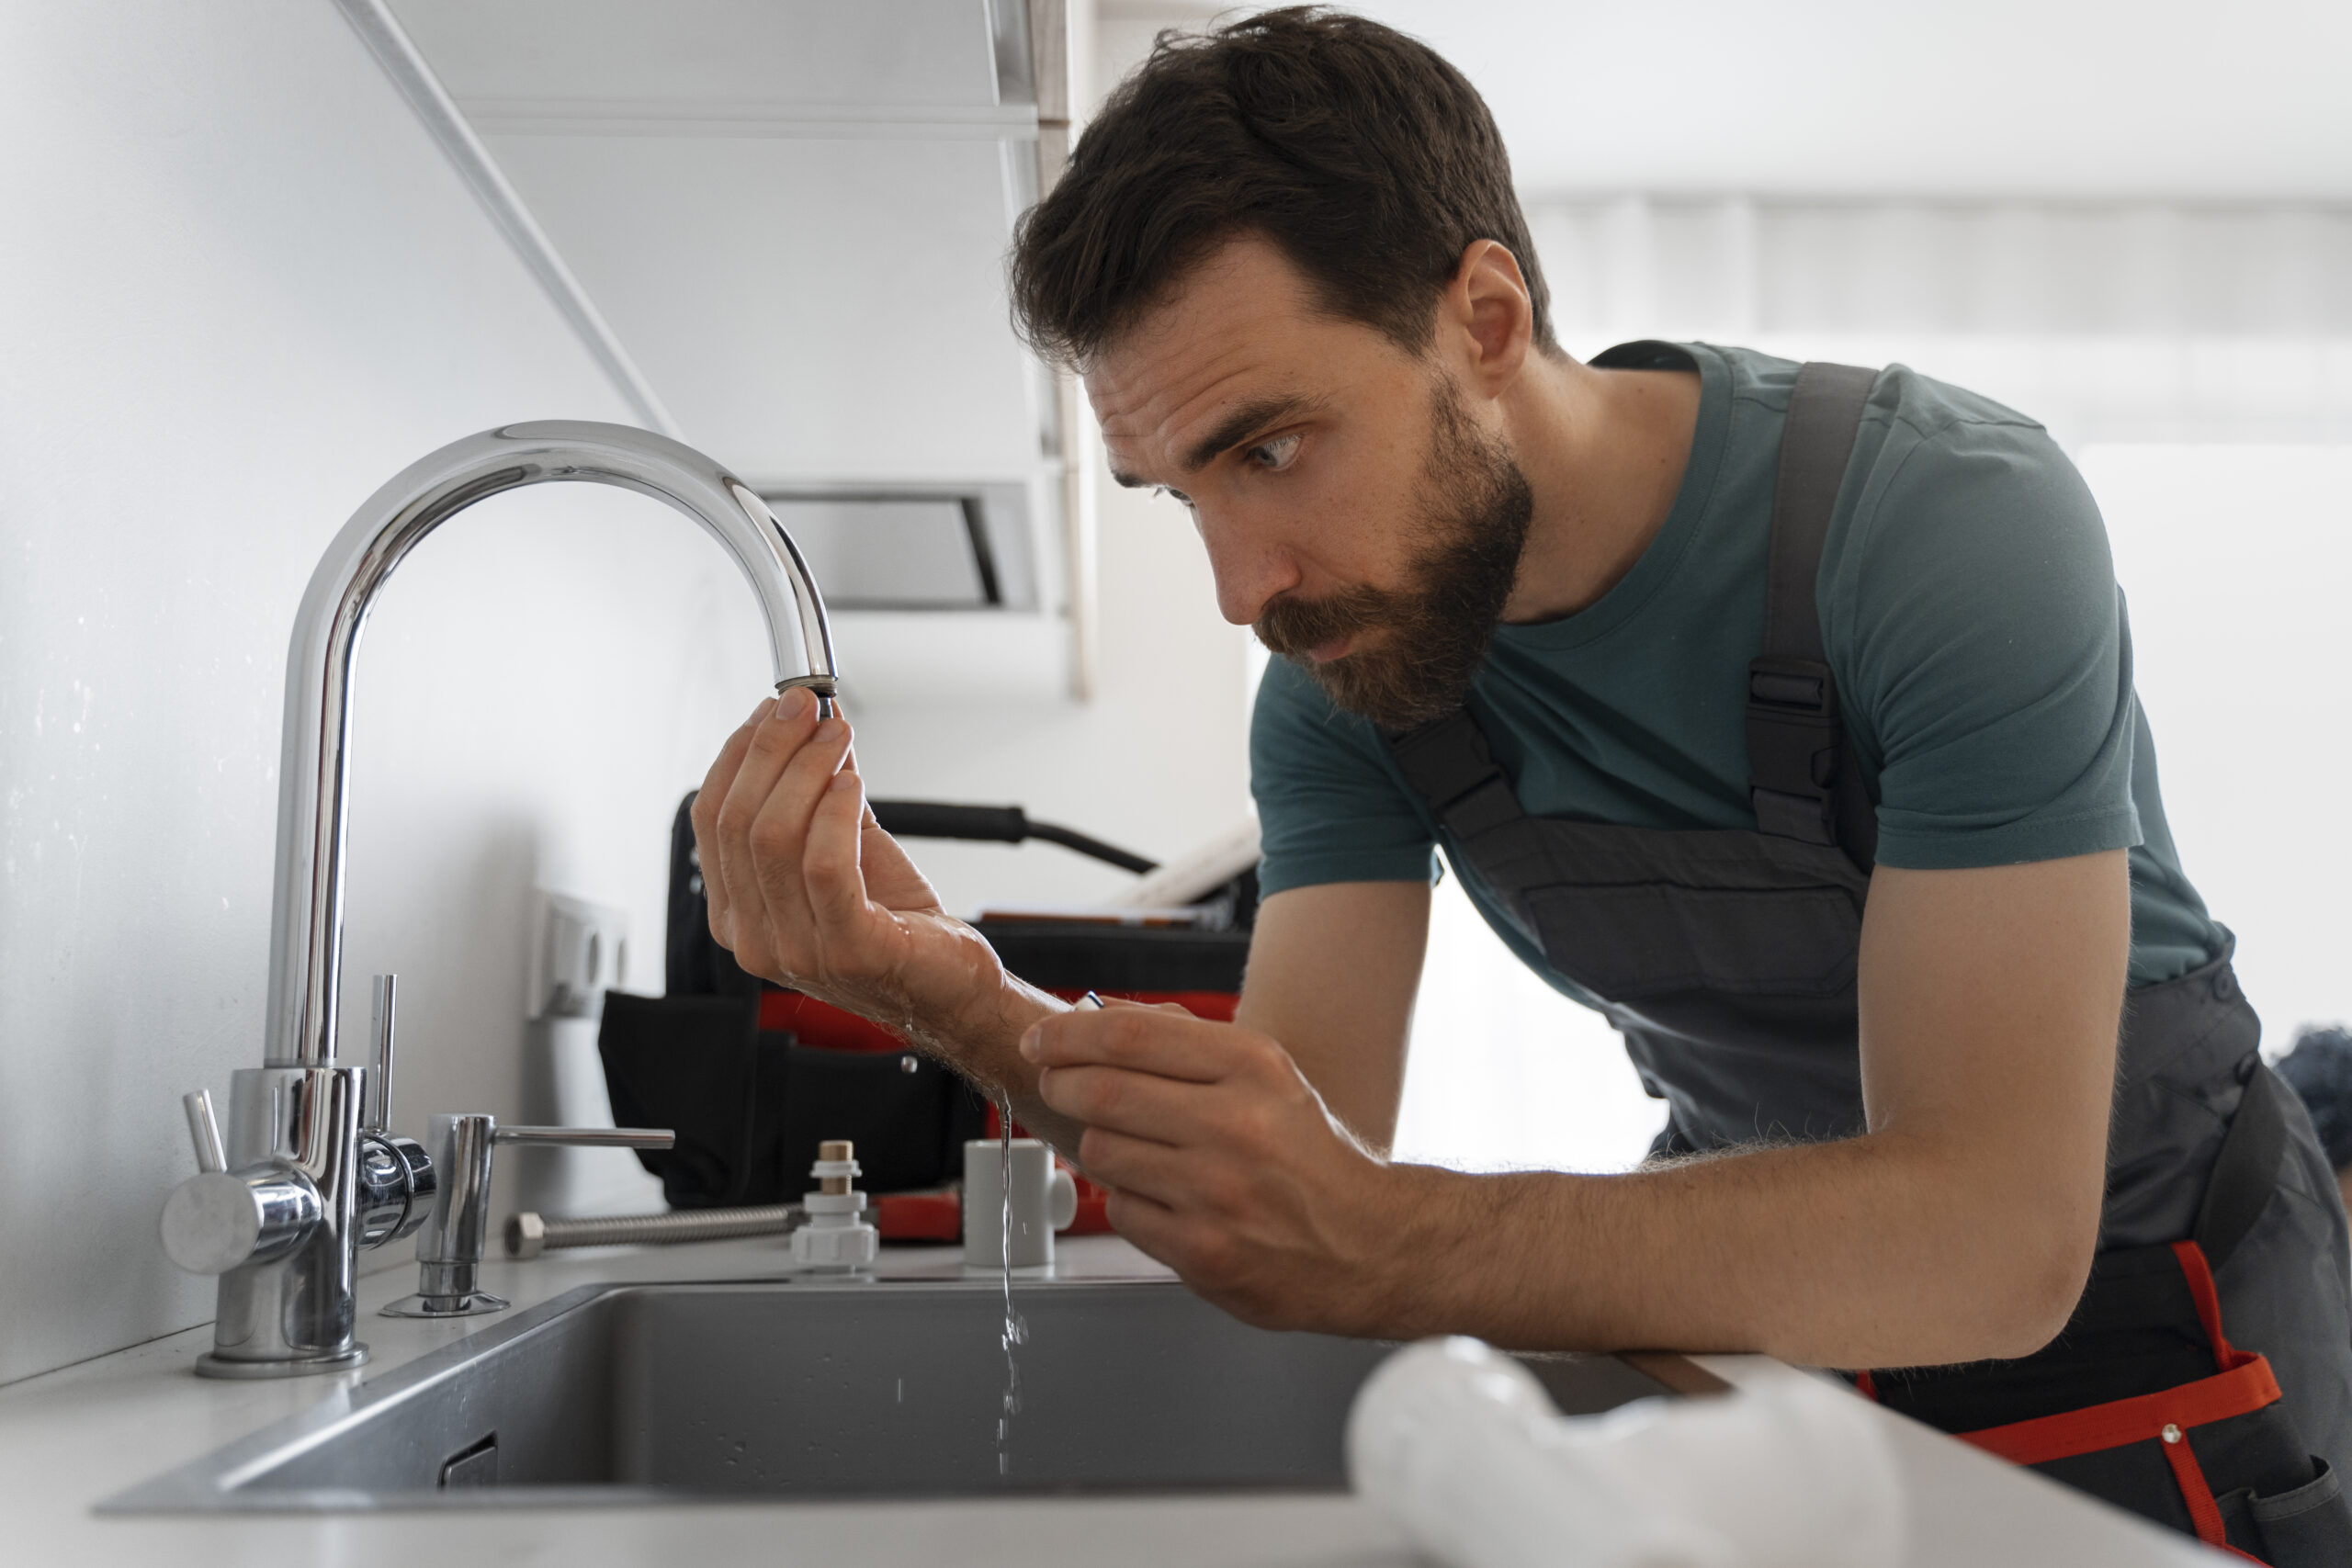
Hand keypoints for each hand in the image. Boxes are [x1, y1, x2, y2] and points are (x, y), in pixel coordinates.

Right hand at [691, 689, 1007, 1052]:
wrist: (948, 986)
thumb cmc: (896, 926)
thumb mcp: (846, 847)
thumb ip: (820, 793)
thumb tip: (812, 723)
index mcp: (739, 914)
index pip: (711, 819)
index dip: (738, 755)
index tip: (772, 710)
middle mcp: (755, 938)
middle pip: (739, 822)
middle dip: (772, 750)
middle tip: (807, 710)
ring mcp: (797, 950)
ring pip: (775, 837)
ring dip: (809, 770)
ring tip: (838, 738)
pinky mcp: (848, 950)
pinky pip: (825, 866)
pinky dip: (836, 813)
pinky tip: (852, 784)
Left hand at [1021, 1002, 1403, 1333]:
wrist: (1364, 1244)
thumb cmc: (1306, 1156)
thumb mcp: (1265, 1075)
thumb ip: (1183, 1039)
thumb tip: (1097, 1012)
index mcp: (1253, 1067)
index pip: (1128, 1037)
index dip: (1066, 1034)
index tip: (1039, 1039)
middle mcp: (1236, 1125)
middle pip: (1101, 1092)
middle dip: (1062, 1085)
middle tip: (1056, 1084)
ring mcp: (1216, 1193)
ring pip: (1101, 1153)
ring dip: (1099, 1146)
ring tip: (1133, 1148)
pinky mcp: (1201, 1251)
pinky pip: (1120, 1209)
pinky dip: (1127, 1199)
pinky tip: (1161, 1196)